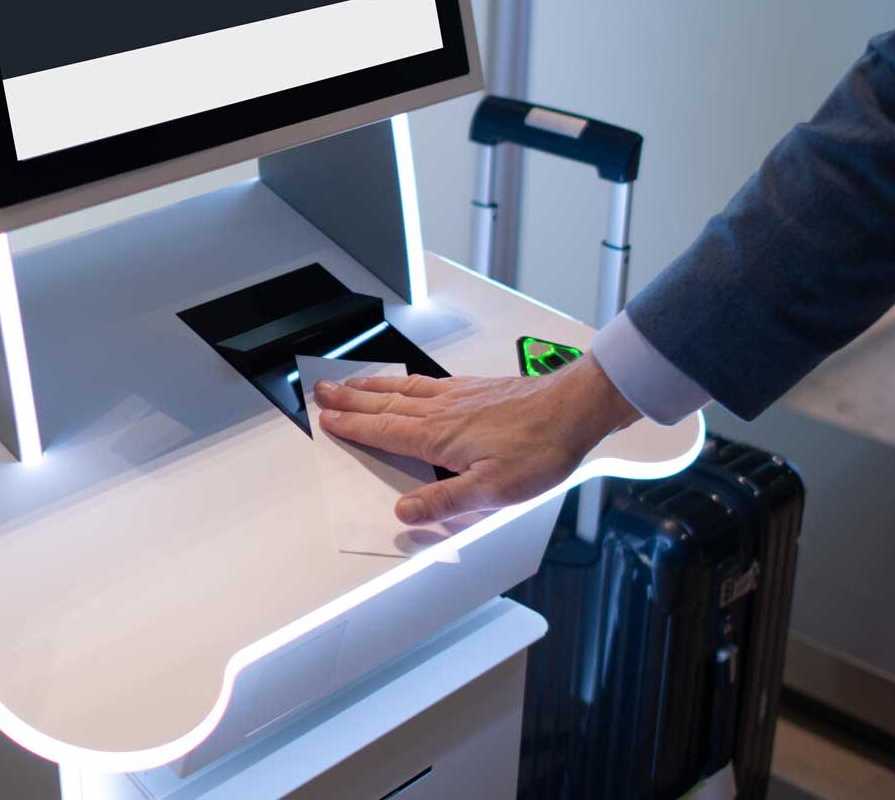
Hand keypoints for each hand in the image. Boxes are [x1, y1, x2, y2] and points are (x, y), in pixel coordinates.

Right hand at [315, 354, 641, 525]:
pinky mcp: (474, 388)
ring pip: (402, 389)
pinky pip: (425, 382)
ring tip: (349, 383)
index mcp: (438, 437)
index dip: (353, 427)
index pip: (384, 431)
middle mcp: (441, 410)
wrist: (573, 408)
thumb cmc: (539, 449)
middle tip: (321, 392)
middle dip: (350, 400)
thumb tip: (404, 513)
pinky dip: (403, 380)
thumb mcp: (493, 491)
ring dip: (371, 387)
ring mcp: (457, 396)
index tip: (327, 420)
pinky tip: (404, 381)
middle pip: (384, 404)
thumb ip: (445, 502)